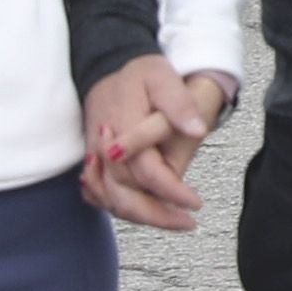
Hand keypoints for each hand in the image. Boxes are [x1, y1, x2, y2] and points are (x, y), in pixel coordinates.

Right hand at [77, 55, 218, 228]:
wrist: (109, 67)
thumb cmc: (140, 73)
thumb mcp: (163, 77)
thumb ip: (179, 104)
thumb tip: (197, 129)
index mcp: (123, 128)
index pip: (145, 171)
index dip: (171, 191)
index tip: (195, 203)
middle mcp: (104, 148)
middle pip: (123, 195)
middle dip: (156, 216)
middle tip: (187, 223)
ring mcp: (95, 156)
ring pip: (112, 199)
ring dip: (141, 216)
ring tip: (173, 221)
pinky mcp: (94, 161)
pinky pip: (100, 193)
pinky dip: (118, 206)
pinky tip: (142, 211)